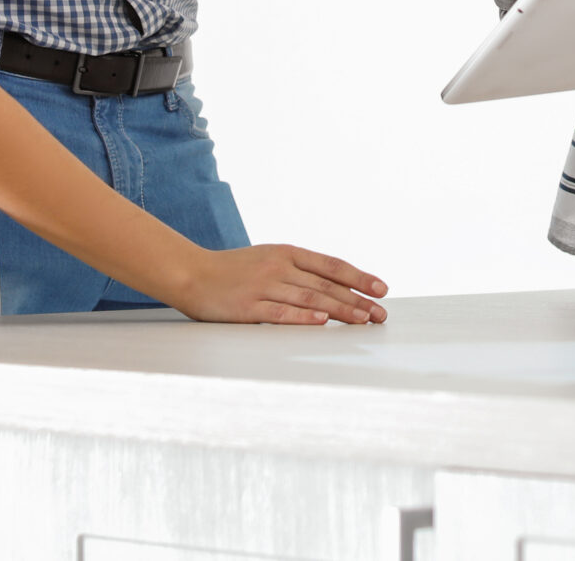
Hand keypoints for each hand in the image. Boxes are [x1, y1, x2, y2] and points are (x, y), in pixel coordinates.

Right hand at [172, 243, 389, 324]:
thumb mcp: (269, 259)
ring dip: (341, 310)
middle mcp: (279, 266)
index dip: (359, 277)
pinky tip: (322, 322)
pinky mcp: (248, 307)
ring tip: (363, 321)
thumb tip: (335, 286)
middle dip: (358, 300)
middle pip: (326, 284)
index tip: (382, 289)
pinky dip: (303, 317)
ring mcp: (263, 286)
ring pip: (310, 298)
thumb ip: (299, 270)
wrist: (192, 273)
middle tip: (381, 314)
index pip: (332, 265)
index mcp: (287, 253)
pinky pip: (280, 312)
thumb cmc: (234, 270)